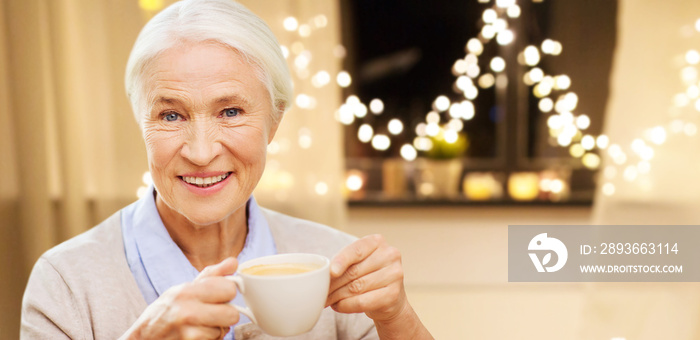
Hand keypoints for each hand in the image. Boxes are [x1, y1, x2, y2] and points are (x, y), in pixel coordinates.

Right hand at [121, 257, 238, 339]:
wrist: (145, 337)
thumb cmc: (167, 311)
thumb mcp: (185, 288)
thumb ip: (212, 275)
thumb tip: (233, 262)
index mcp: (186, 291)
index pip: (229, 289)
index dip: (228, 293)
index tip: (220, 296)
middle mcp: (186, 311)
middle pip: (232, 314)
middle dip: (226, 315)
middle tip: (214, 313)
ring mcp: (187, 333)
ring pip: (224, 331)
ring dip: (216, 329)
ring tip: (200, 325)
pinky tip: (197, 335)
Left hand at [326, 234, 407, 322]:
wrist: (390, 298)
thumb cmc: (368, 276)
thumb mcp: (357, 263)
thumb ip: (343, 263)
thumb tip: (322, 274)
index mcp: (377, 241)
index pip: (356, 250)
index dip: (341, 260)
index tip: (330, 272)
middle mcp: (389, 255)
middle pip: (354, 271)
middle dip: (333, 284)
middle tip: (320, 292)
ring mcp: (395, 274)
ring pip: (357, 287)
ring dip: (337, 296)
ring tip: (327, 300)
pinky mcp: (393, 294)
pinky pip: (363, 302)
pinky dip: (346, 305)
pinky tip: (338, 306)